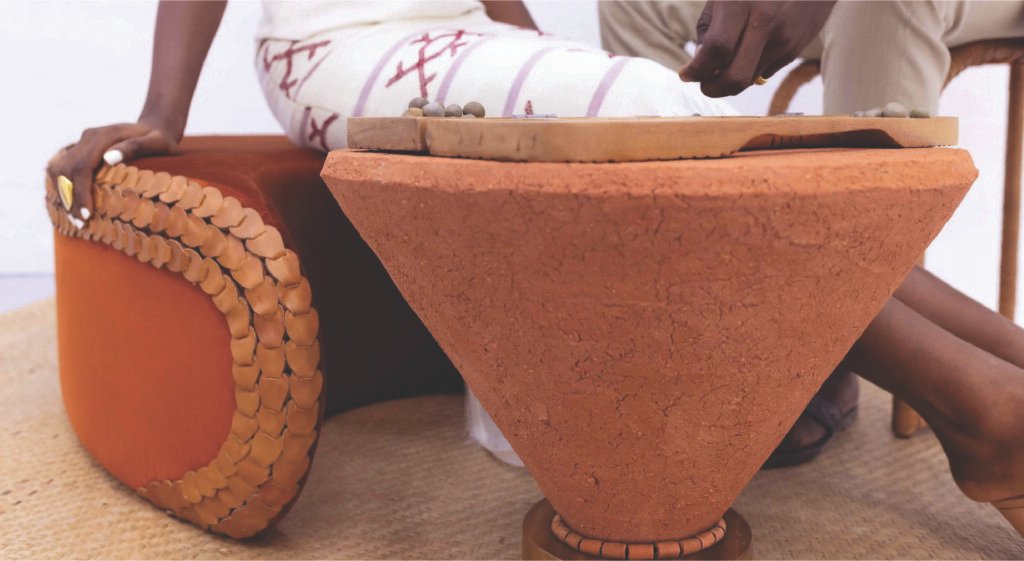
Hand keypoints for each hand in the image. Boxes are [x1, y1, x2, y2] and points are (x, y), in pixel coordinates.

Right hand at [46, 122, 179, 222]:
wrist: (156, 126)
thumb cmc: (161, 140)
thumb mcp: (157, 142)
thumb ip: (135, 147)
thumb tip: (109, 159)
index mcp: (105, 135)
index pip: (82, 166)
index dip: (81, 192)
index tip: (86, 215)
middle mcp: (89, 136)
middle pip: (66, 169)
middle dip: (70, 198)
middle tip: (80, 224)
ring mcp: (83, 141)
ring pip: (60, 168)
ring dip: (64, 194)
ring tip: (75, 218)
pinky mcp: (82, 148)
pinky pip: (64, 168)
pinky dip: (64, 187)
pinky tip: (73, 205)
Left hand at [679, 0, 834, 96]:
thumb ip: (708, 27)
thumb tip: (699, 63)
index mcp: (740, 3)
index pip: (715, 50)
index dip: (696, 70)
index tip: (686, 74)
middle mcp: (764, 21)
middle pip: (734, 77)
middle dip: (712, 89)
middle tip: (704, 84)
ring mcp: (783, 37)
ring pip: (748, 80)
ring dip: (730, 79)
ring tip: (725, 62)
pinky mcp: (794, 48)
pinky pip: (764, 72)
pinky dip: (751, 69)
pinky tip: (752, 49)